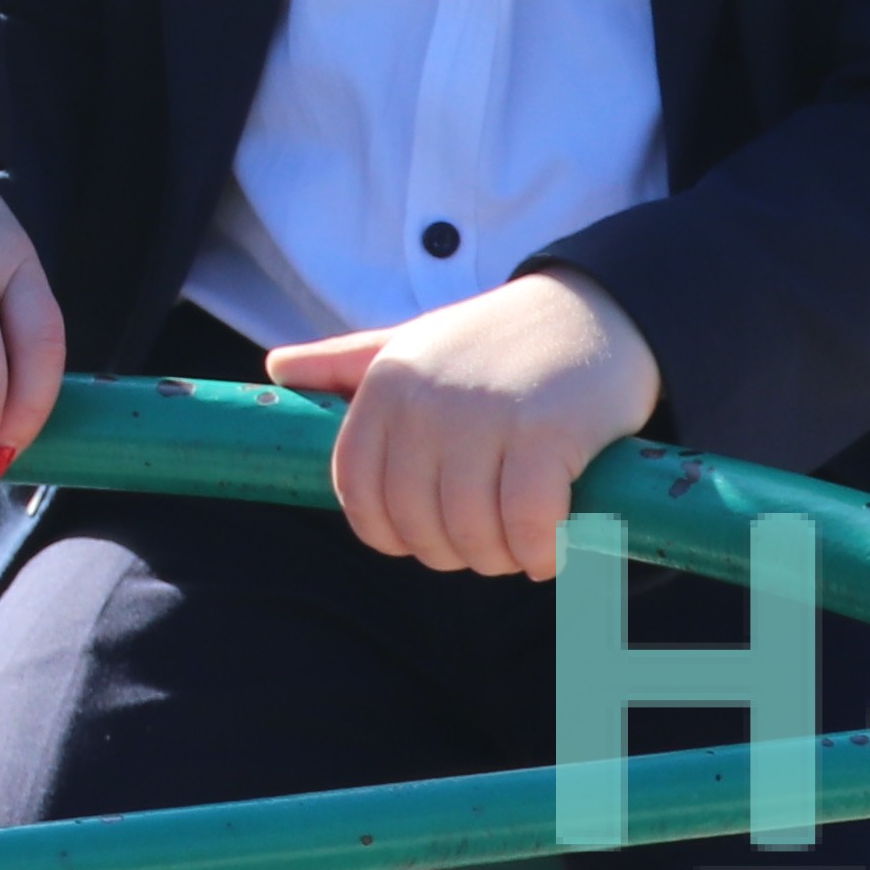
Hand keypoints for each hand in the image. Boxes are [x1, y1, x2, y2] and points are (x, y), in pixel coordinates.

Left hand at [264, 268, 663, 580]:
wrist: (593, 310)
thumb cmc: (493, 340)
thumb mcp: (412, 343)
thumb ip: (344, 363)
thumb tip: (276, 368)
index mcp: (383, 383)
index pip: (358, 493)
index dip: (391, 534)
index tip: (427, 535)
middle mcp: (425, 399)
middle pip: (416, 525)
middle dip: (453, 552)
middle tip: (487, 541)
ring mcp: (485, 416)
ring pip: (470, 534)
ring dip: (499, 559)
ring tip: (521, 545)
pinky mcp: (546, 434)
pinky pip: (528, 527)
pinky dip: (541, 554)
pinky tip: (552, 550)